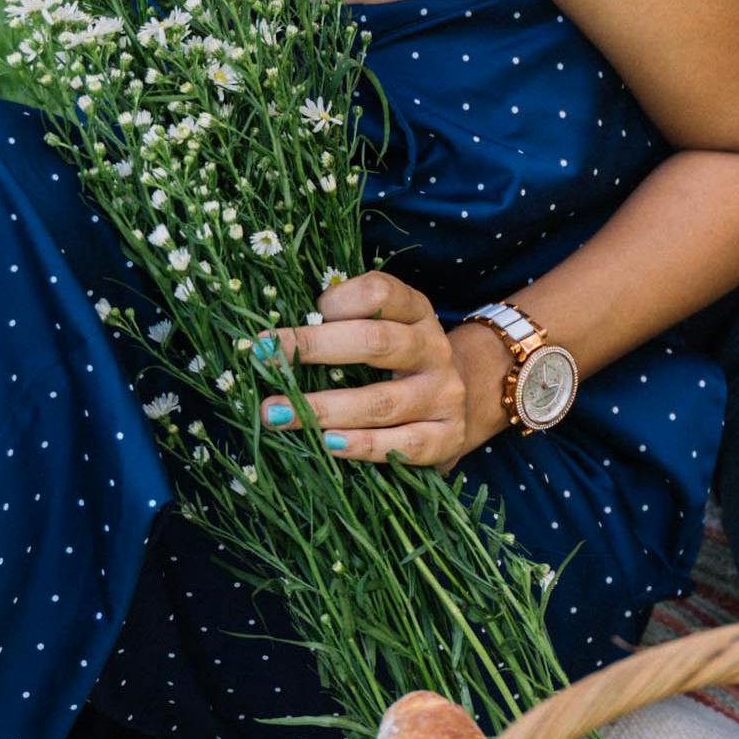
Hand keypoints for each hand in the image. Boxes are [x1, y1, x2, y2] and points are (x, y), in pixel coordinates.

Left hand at [257, 272, 505, 469]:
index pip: (380, 293)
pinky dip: (362, 445)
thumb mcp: (388, 325)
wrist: (474, 397)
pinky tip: (326, 444)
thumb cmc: (403, 360)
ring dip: (322, 408)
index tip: (303, 314)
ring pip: (381, 401)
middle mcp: (434, 348)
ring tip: (275, 413)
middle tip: (264, 357)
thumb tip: (280, 338)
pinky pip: (402, 444)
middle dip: (314, 348)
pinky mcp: (446, 437)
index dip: (336, 300)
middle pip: (375, 342)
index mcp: (416, 312)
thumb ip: (346, 322)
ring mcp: (444, 395)